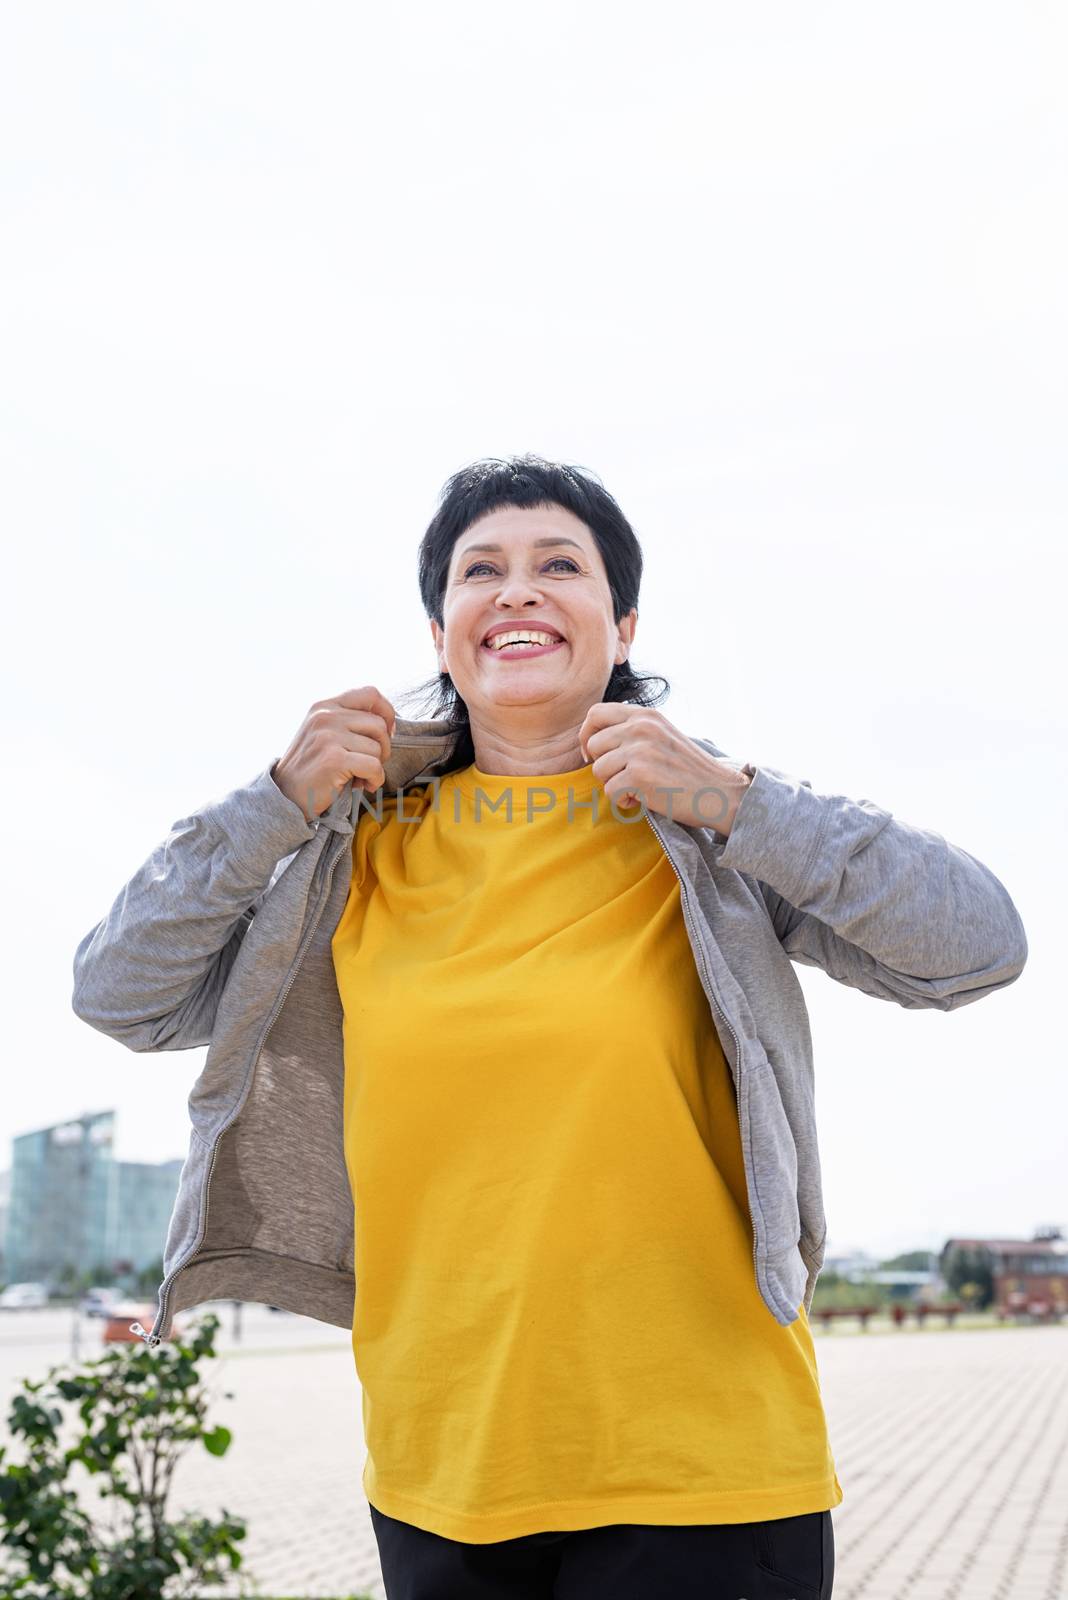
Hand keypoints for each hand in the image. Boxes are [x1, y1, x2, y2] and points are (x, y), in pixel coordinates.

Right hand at [271, 686, 396, 821]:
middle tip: (370, 764)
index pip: (369, 693)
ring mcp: (329, 736)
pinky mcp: (334, 759)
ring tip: (360, 777)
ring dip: (376, 767)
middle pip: (378, 724)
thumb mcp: (324, 733)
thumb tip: (389, 723)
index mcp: (324, 706)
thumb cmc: (312, 767)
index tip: (387, 732)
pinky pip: (374, 766)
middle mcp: (325, 716)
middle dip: (383, 748)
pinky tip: (365, 785)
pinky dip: (376, 779)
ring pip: (377, 748)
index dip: (386, 712)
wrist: (286, 795)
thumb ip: (349, 722)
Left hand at [578, 703, 750, 832]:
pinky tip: (645, 798)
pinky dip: (624, 801)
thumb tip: (596, 737)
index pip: (596, 713)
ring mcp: (640, 750)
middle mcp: (641, 727)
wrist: (720, 792)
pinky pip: (610, 791)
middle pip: (594, 744)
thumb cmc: (690, 770)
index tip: (595, 754)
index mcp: (646, 715)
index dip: (588, 735)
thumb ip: (635, 730)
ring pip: (599, 770)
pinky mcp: (639, 775)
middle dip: (603, 766)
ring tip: (639, 787)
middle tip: (625, 777)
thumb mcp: (664, 735)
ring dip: (615, 784)